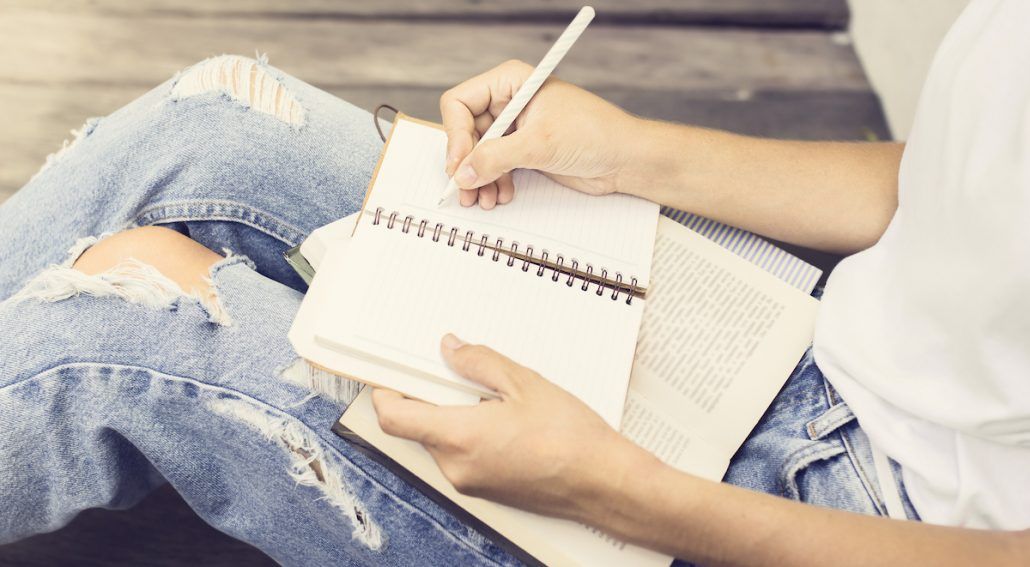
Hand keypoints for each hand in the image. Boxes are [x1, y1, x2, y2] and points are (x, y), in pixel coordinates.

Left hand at [371, 333, 650, 520]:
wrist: (603, 482)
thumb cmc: (570, 437)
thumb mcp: (523, 383)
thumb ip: (479, 362)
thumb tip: (451, 350)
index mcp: (459, 437)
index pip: (394, 418)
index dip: (385, 393)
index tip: (389, 373)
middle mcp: (457, 466)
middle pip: (417, 427)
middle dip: (427, 397)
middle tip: (448, 369)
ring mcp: (470, 482)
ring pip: (440, 441)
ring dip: (450, 415)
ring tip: (487, 393)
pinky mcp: (486, 489)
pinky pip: (461, 455)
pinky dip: (467, 433)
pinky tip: (499, 416)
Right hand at [440, 60, 643, 208]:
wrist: (626, 159)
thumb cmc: (595, 134)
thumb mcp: (539, 144)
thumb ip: (496, 158)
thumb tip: (462, 174)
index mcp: (510, 81)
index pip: (460, 103)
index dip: (455, 136)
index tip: (458, 166)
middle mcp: (508, 101)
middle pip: (465, 132)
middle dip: (466, 164)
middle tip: (465, 191)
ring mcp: (515, 127)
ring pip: (478, 154)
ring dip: (478, 179)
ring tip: (486, 200)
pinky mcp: (524, 150)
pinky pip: (494, 167)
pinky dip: (493, 183)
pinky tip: (502, 195)